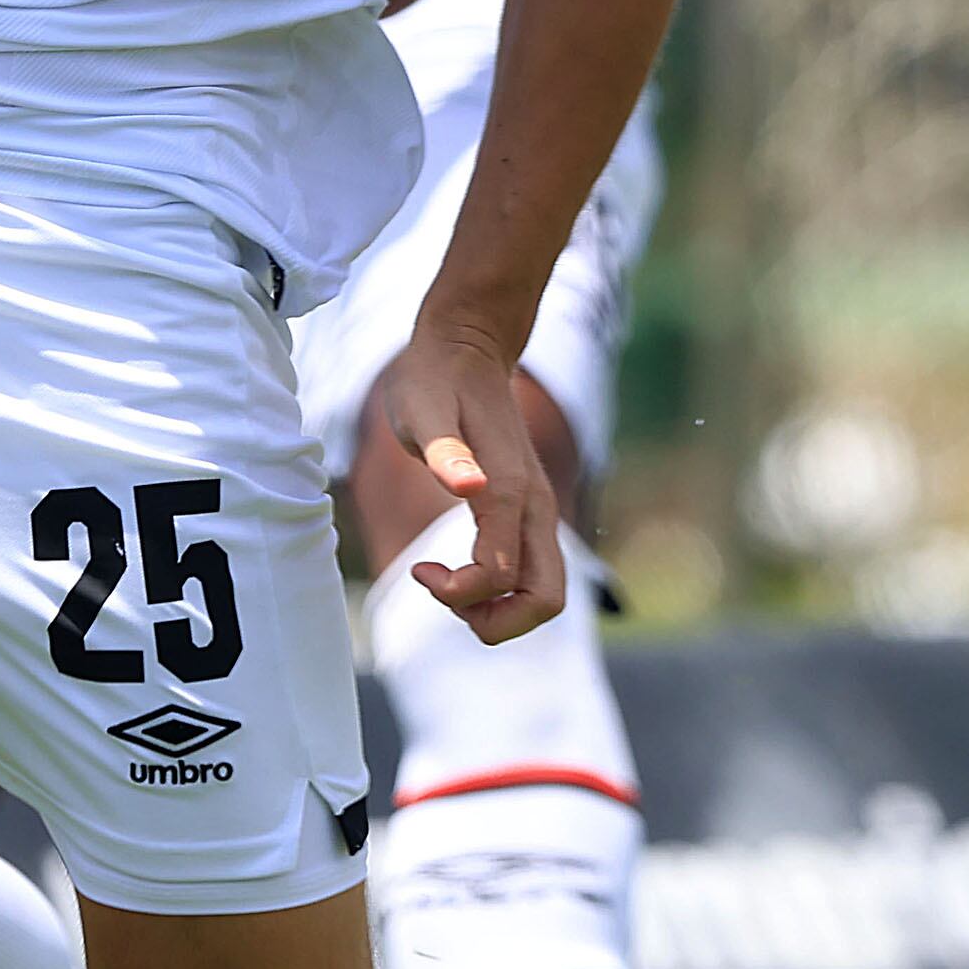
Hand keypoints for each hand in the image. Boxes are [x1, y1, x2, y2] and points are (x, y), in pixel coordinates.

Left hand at [376, 321, 561, 641]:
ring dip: (497, 609)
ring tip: (445, 580)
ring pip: (546, 594)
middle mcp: (536, 508)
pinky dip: (500, 591)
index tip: (420, 569)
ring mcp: (538, 511)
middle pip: (547, 602)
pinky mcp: (529, 512)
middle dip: (494, 621)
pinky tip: (455, 566)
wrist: (465, 347)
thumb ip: (445, 451)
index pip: (501, 578)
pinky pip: (532, 574)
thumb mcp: (422, 408)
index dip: (457, 593)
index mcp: (512, 491)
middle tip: (441, 589)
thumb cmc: (434, 380)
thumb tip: (468, 489)